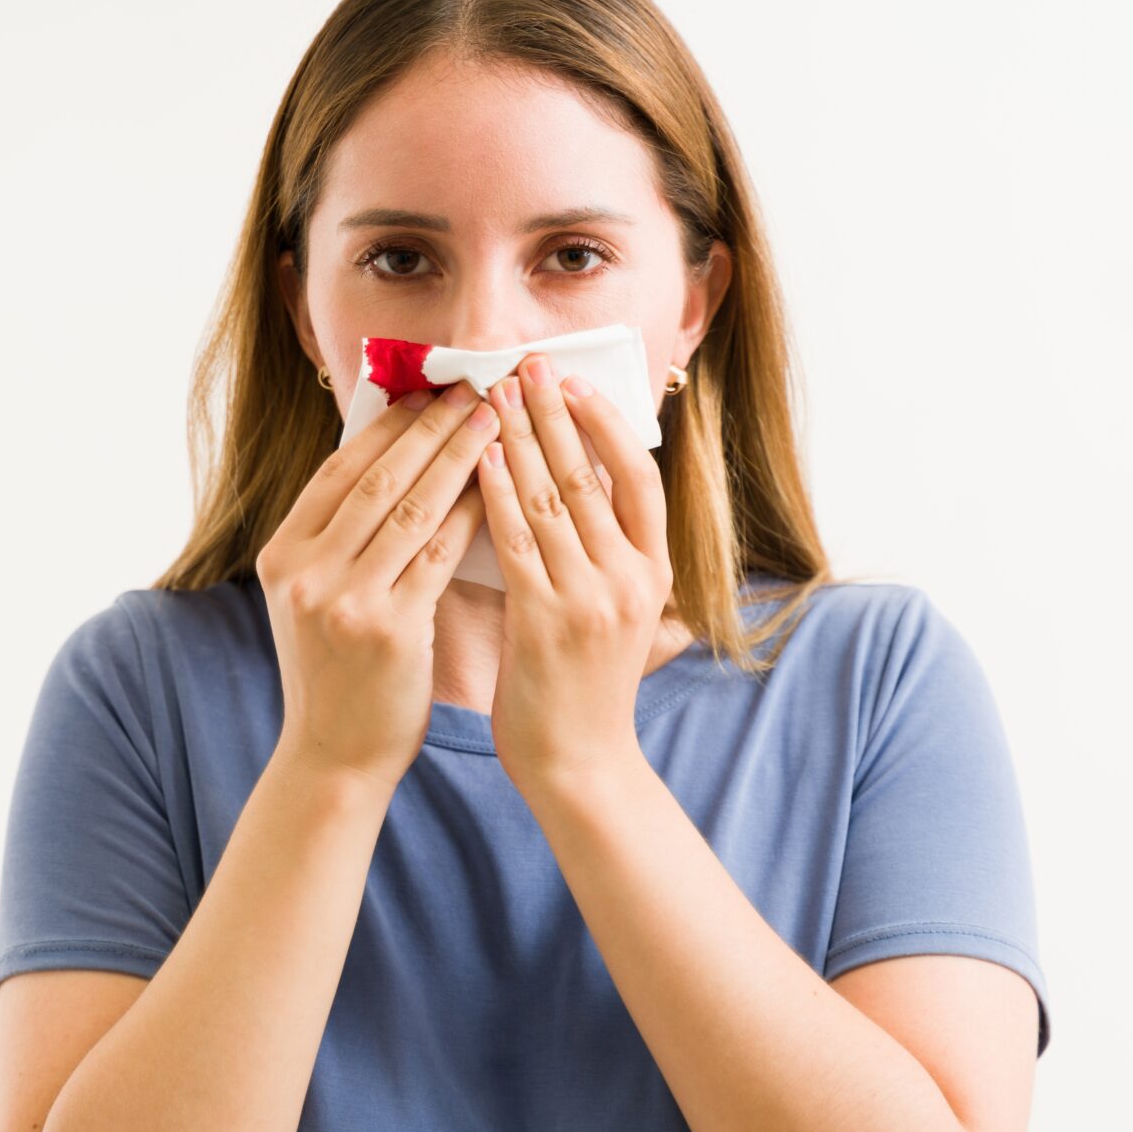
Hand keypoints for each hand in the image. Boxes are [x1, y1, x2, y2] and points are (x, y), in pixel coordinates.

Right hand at [256, 380, 497, 796]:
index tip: (431, 391)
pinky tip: (503, 487)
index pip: (341, 469)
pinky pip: (439, 555)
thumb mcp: (315, 598)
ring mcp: (343, 601)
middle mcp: (305, 572)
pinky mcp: (388, 630)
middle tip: (476, 389)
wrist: (333, 757)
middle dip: (432, 428)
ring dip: (460, 458)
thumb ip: (341, 539)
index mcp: (283, 555)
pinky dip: (471, 515)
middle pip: (379, 479)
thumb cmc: (337, 673)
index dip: (390, 425)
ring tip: (498, 421)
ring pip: (412, 508)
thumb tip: (394, 460)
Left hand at [476, 351, 673, 789]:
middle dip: (558, 415)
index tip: (578, 385)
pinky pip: (519, 542)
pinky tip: (479, 459)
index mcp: (653, 576)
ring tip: (495, 395)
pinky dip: (498, 494)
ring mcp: (592, 598)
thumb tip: (570, 502)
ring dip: (523, 439)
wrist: (580, 766)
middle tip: (529, 365)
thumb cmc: (584, 693)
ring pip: (555, 499)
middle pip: (593, 476)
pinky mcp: (546, 620)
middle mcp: (630, 579)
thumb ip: (602, 564)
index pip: (641, 481)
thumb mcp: (615, 621)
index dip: (608, 427)